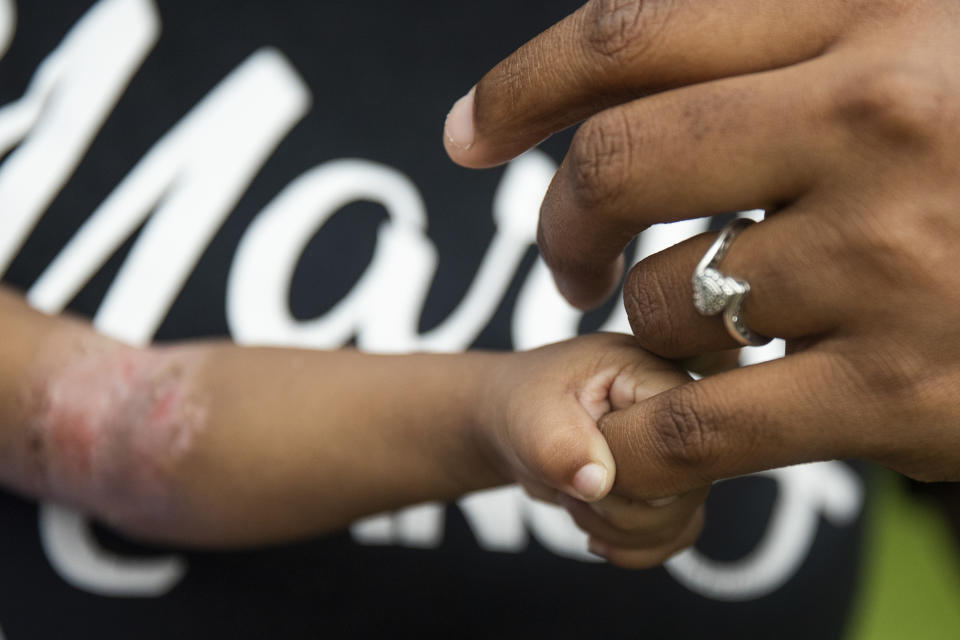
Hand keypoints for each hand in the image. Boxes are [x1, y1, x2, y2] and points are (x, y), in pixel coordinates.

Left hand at [445, 0, 959, 494]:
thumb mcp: (931, 36)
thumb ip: (796, 38)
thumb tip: (635, 73)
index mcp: (879, 13)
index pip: (635, 34)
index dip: (523, 85)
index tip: (468, 135)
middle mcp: (880, 122)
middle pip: (615, 168)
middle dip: (560, 220)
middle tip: (566, 258)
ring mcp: (893, 263)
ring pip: (662, 303)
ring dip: (652, 320)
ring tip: (711, 323)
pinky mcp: (904, 395)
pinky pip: (699, 424)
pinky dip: (643, 436)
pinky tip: (639, 431)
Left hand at [481, 333, 705, 566]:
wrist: (514, 423)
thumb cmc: (524, 403)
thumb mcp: (532, 415)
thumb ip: (562, 445)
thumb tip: (598, 483)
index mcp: (655, 373)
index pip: (681, 434)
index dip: (631, 466)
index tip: (586, 457)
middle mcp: (681, 413)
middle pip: (686, 487)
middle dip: (615, 504)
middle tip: (571, 476)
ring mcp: (681, 454)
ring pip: (679, 520)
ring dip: (615, 527)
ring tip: (576, 491)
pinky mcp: (674, 488)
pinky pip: (675, 535)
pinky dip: (631, 546)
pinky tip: (595, 526)